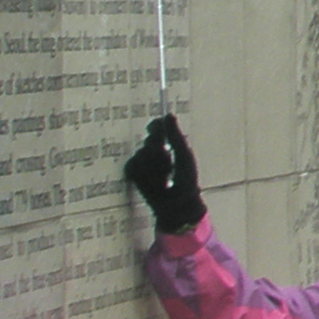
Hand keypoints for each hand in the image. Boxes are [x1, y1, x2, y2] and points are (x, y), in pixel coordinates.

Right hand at [123, 113, 204, 233]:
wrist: (178, 204)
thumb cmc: (186, 180)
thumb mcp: (184, 155)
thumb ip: (176, 136)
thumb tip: (168, 115)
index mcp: (169, 144)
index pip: (157, 128)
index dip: (156, 126)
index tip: (155, 127)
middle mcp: (155, 151)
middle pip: (149, 139)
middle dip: (157, 147)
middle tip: (167, 156)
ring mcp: (144, 162)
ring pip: (141, 153)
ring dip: (154, 165)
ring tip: (165, 176)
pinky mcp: (134, 174)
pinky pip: (133, 166)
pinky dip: (143, 174)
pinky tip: (154, 182)